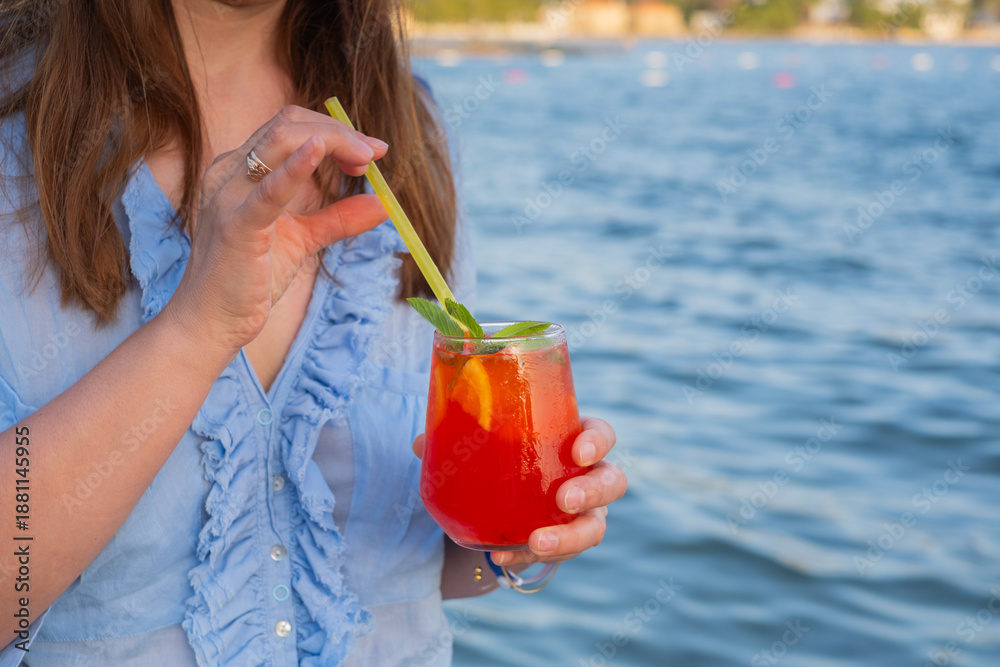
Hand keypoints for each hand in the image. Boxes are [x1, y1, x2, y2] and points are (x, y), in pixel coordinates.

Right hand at [163, 105, 388, 354]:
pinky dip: (296, 167)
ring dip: (330, 140)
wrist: (211, 322)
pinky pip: (268, 190)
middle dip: (339, 132)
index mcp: (242, 170)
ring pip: (280, 140)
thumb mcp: (302, 240)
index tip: (370, 152)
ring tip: (364, 157)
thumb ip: (338, 219)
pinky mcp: (236, 225)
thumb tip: (383, 204)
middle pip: (288, 125)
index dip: (334, 132)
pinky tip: (318, 150)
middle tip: (375, 152)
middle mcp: (230, 172)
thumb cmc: (249, 279)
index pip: (290, 128)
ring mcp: (229, 195)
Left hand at [411, 416, 626, 566]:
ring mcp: (582, 513)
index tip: (578, 451)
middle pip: (611, 483)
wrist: (499, 497)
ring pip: (594, 527)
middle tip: (565, 499)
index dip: (597, 442)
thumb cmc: (500, 456)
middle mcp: (588, 477)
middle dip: (592, 492)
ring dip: (570, 537)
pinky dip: (529, 557)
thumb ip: (456, 438)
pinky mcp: (564, 542)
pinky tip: (502, 557)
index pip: (602, 435)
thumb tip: (421, 442)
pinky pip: (558, 555)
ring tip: (537, 543)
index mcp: (573, 440)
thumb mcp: (483, 443)